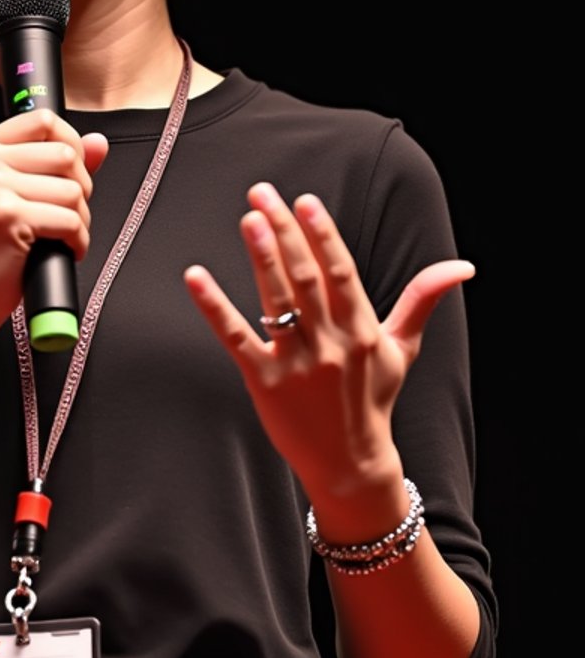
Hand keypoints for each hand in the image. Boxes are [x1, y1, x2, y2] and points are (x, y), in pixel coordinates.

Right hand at [0, 109, 108, 339]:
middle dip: (81, 188)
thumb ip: (58, 163)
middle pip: (65, 154)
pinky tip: (62, 250)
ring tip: (63, 235)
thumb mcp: (18, 192)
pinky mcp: (7, 217)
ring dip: (80, 219)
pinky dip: (77, 241)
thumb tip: (100, 142)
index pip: (44, 120)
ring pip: (73, 190)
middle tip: (67, 213)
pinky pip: (70, 220)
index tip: (72, 173)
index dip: (72, 145)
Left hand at [183, 181, 473, 501]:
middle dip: (285, 232)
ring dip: (261, 258)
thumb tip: (462, 266)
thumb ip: (422, 300)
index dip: (323, 234)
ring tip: (248, 220)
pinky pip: (237, 337)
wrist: (351, 463)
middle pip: (305, 277)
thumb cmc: (373, 399)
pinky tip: (196, 277)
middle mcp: (331, 342)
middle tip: (262, 194)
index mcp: (361, 329)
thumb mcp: (402, 348)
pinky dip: (215, 307)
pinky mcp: (264, 382)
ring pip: (277, 300)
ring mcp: (297, 363)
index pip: (341, 272)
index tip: (305, 200)